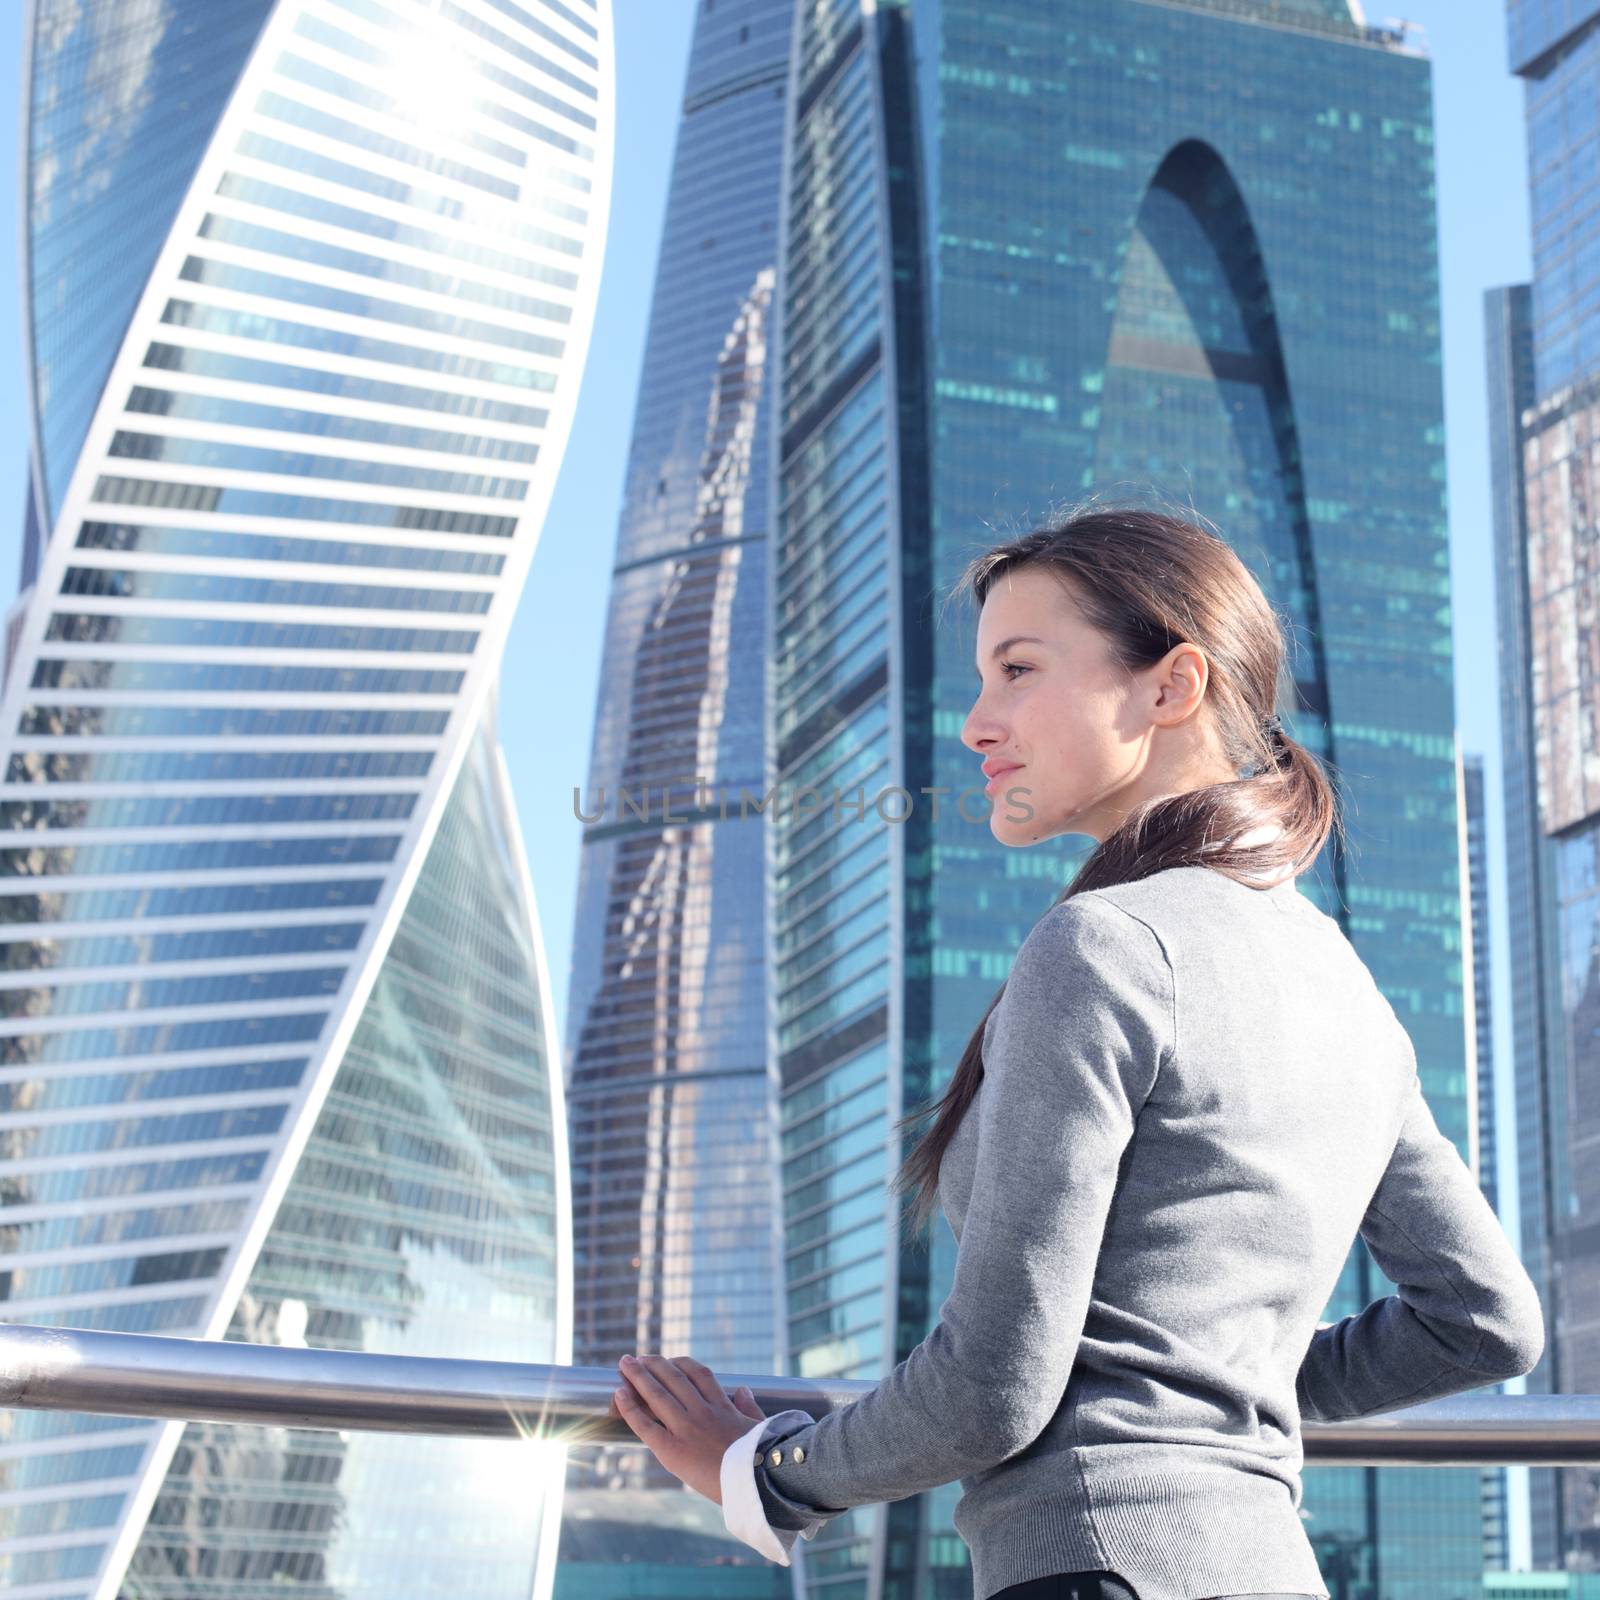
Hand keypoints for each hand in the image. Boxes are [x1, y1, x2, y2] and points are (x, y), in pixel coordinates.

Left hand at [612, 1353, 767, 1504]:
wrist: (755, 1486)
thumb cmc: (761, 1461)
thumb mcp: (760, 1428)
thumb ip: (749, 1407)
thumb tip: (743, 1390)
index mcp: (723, 1407)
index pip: (698, 1374)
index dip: (681, 1364)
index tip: (670, 1360)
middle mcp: (702, 1412)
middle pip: (673, 1378)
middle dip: (653, 1364)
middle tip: (637, 1357)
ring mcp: (686, 1428)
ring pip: (657, 1394)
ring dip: (638, 1376)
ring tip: (624, 1363)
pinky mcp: (672, 1449)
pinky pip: (645, 1424)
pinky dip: (630, 1407)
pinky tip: (619, 1393)